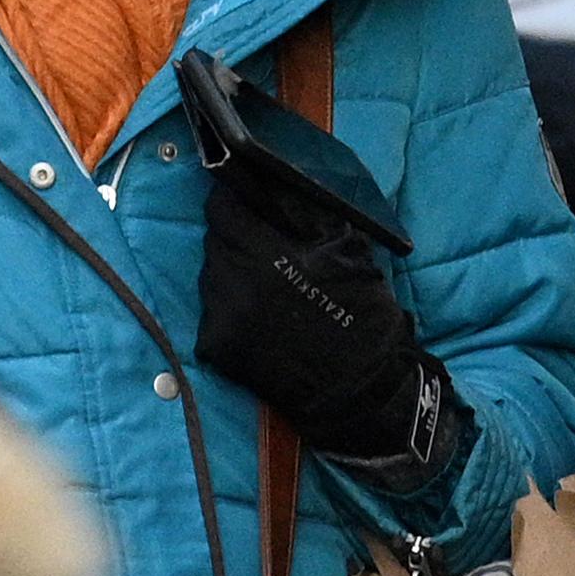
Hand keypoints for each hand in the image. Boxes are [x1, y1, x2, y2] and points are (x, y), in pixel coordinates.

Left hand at [195, 168, 470, 481]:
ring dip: (231, 270)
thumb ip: (308, 218)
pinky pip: (212, 310)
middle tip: (262, 244)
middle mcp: (233, 282)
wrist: (359, 389)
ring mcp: (219, 317)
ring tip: (264, 283)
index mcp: (267, 254)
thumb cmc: (363, 315)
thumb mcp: (348, 253)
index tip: (241, 197)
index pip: (224, 208)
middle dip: (236, 235)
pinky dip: (230, 305)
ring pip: (212, 274)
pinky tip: (258, 314)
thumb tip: (277, 186)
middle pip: (215, 239)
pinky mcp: (215, 345)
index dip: (233, 199)